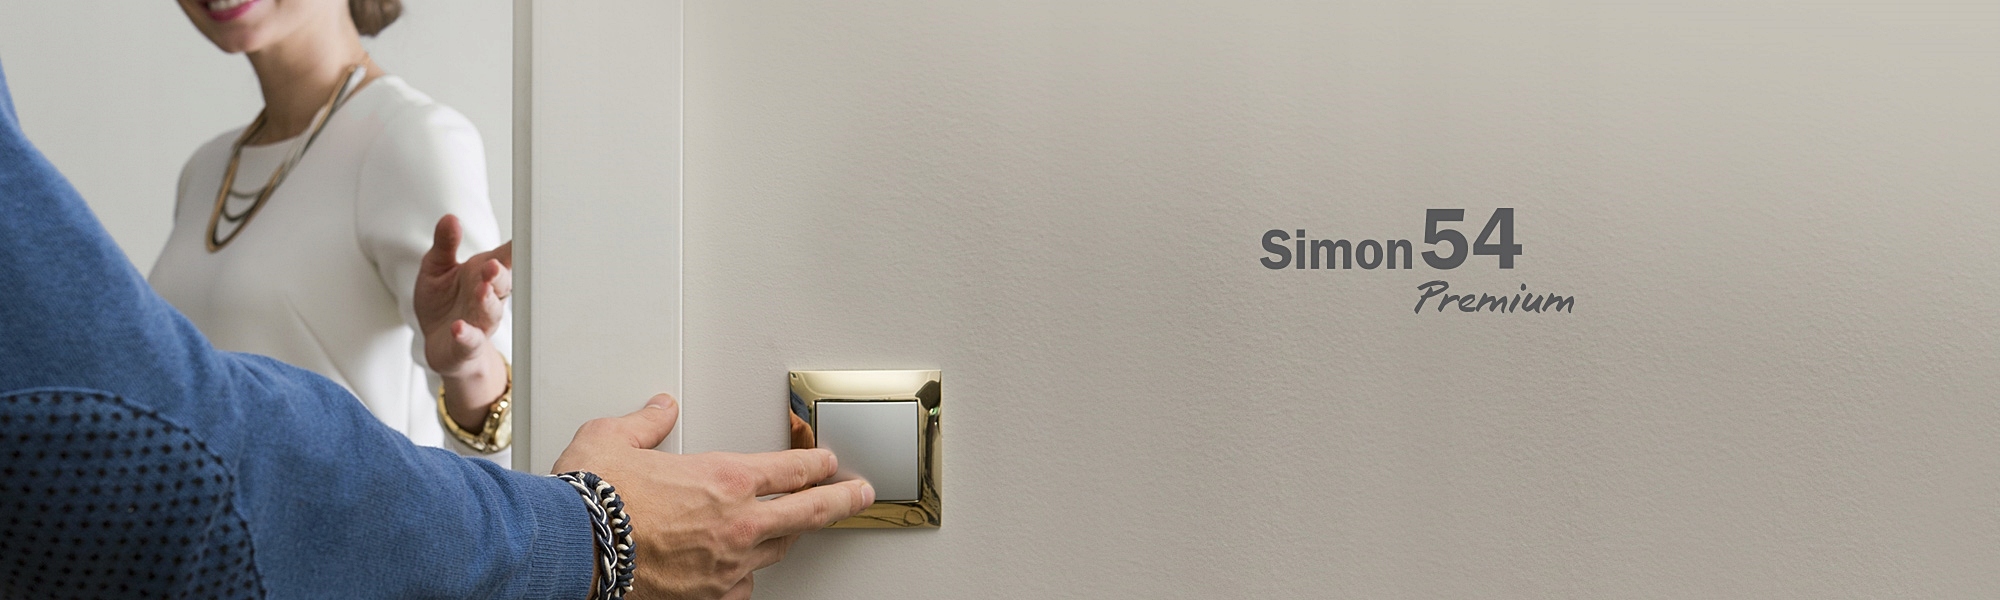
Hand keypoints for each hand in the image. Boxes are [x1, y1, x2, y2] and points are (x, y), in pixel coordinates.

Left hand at [414, 214, 512, 428]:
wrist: (441, 345)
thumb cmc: (444, 302)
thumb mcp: (437, 268)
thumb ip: (445, 244)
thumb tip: (450, 218)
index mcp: (483, 273)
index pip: (506, 257)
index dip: (517, 246)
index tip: (528, 232)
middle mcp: (487, 297)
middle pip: (501, 284)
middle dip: (499, 274)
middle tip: (492, 265)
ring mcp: (479, 322)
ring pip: (490, 311)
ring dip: (487, 301)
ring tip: (481, 290)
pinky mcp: (465, 344)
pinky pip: (470, 340)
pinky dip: (467, 335)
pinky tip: (460, 328)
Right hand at [554, 395, 875, 599]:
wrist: (572, 548)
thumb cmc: (592, 496)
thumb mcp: (615, 437)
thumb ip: (646, 422)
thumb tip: (658, 408)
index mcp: (724, 478)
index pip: (792, 468)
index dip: (817, 463)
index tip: (829, 461)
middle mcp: (737, 522)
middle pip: (809, 511)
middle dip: (842, 500)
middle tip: (861, 494)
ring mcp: (727, 564)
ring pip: (777, 550)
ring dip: (788, 535)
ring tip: (797, 528)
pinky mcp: (709, 596)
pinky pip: (743, 587)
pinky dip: (744, 575)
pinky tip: (741, 571)